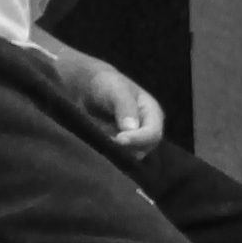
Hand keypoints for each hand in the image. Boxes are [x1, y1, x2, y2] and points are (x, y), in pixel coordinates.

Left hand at [39, 38, 165, 152]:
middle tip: (106, 140)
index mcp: (152, 113)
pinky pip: (119, 158)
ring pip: (131, 156)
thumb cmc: (105, 84)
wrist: (88, 88)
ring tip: (101, 139)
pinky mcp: (121, 148)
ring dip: (117, 152)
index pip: (153, 133)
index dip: (138, 139)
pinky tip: (99, 145)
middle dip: (127, 148)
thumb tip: (131, 129)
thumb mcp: (116, 89)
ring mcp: (134, 141)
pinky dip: (110, 155)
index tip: (119, 139)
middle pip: (145, 148)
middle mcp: (147, 129)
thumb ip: (125, 107)